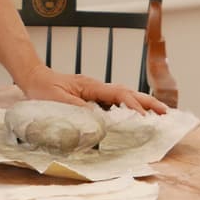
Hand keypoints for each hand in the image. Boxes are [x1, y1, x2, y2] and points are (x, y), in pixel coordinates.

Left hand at [14, 66, 169, 114]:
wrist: (34, 78)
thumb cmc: (43, 90)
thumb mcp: (58, 101)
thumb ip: (78, 111)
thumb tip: (98, 121)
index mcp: (92, 87)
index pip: (119, 95)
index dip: (133, 106)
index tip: (144, 118)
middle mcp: (98, 88)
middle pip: (128, 93)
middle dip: (148, 103)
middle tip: (166, 113)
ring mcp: (97, 92)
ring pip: (125, 97)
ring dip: (142, 105)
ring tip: (159, 114)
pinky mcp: (93, 98)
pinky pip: (116, 102)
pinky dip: (130, 108)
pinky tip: (136, 115)